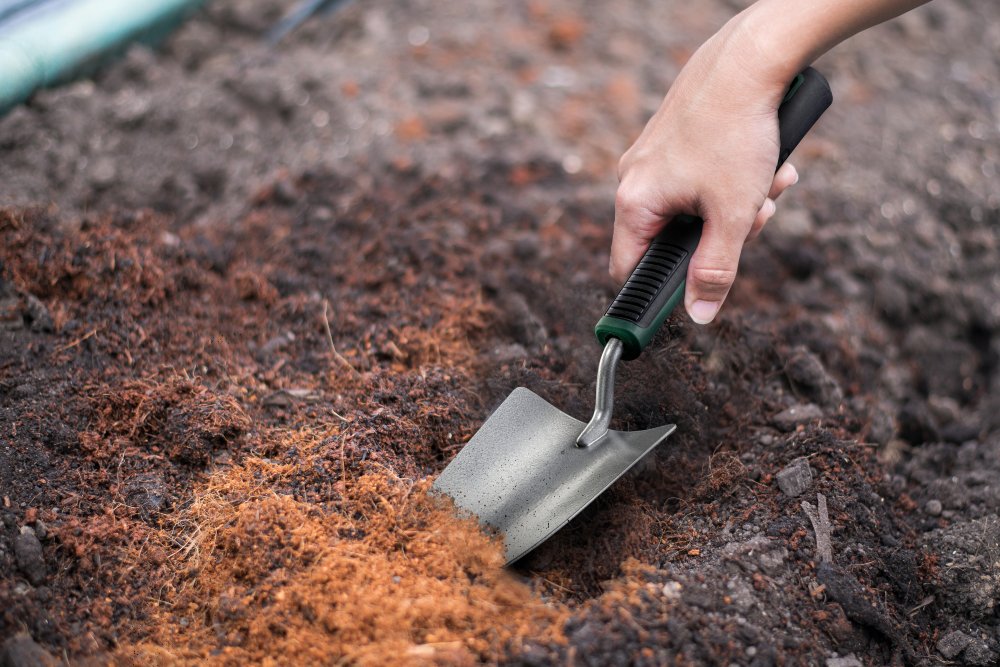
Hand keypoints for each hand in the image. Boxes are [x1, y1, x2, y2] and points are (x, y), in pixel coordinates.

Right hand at [610, 20, 799, 323]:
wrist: (748, 58)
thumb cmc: (735, 132)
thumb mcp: (732, 215)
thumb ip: (714, 271)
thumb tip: (699, 316)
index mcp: (634, 203)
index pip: (629, 269)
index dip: (661, 289)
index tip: (694, 293)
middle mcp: (634, 179)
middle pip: (674, 238)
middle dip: (723, 236)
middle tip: (754, 219)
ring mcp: (653, 156)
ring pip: (695, 206)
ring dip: (738, 205)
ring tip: (769, 181)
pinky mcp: (675, 137)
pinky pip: (701, 176)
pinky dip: (735, 177)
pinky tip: (764, 160)